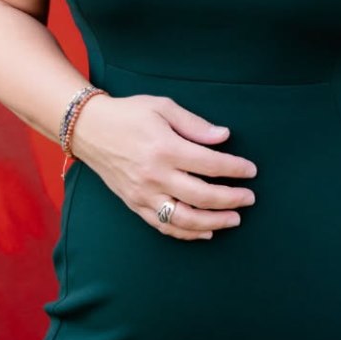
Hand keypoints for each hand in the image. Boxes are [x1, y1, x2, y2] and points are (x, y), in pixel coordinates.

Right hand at [69, 93, 256, 240]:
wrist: (89, 130)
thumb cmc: (129, 114)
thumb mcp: (162, 107)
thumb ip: (195, 124)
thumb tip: (224, 136)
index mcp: (164, 148)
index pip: (209, 164)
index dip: (234, 169)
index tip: (251, 170)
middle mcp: (155, 175)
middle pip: (201, 196)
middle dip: (231, 199)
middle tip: (249, 198)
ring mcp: (143, 194)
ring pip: (184, 218)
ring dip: (214, 222)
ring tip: (234, 219)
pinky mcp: (135, 205)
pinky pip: (164, 225)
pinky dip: (187, 232)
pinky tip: (206, 231)